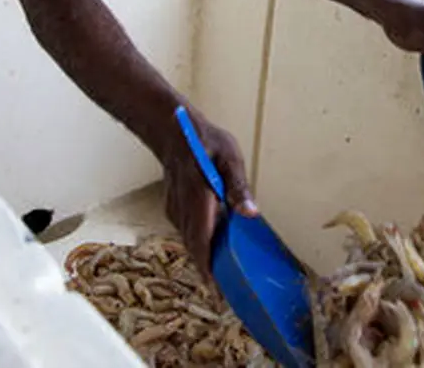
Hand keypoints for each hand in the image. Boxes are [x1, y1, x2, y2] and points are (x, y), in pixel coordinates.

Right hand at [158, 105, 257, 276]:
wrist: (171, 133)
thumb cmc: (205, 141)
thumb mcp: (230, 158)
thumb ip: (239, 187)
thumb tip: (251, 213)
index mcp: (198, 199)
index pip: (202, 242)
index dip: (208, 268)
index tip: (216, 290)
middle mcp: (183, 210)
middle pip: (195, 248)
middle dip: (208, 270)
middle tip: (225, 290)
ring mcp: (175, 210)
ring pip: (189, 241)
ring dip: (203, 257)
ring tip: (221, 273)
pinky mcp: (173, 208)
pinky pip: (186, 232)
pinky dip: (198, 242)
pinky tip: (213, 244)